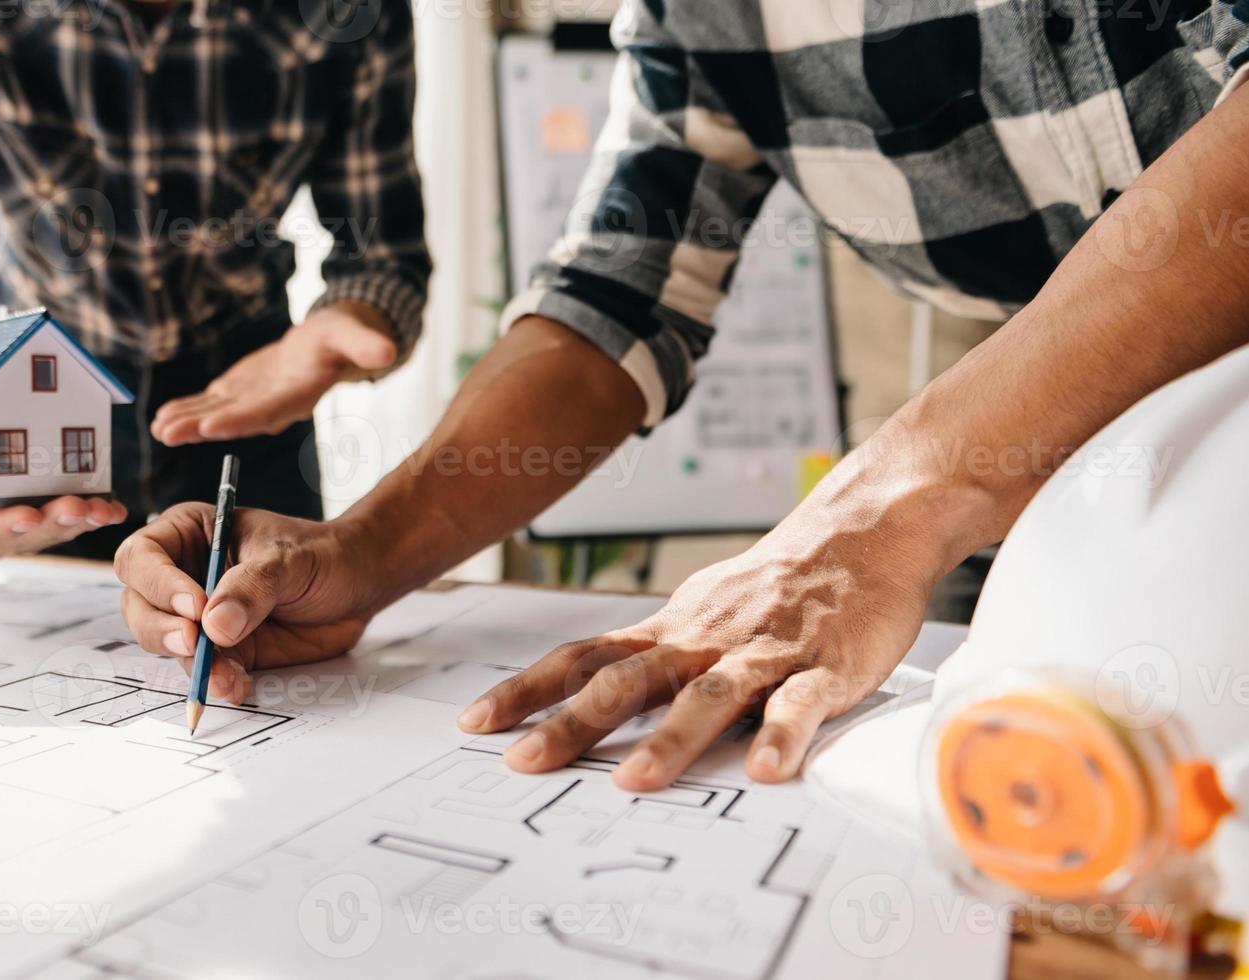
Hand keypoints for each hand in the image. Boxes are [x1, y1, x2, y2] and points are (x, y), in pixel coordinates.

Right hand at [0, 413, 128, 559]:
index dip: (2, 526)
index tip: (27, 517)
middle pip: (22, 537)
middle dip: (52, 525)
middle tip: (77, 508)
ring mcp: (17, 526)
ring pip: (52, 532)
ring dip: (80, 522)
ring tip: (102, 509)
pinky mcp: (43, 514)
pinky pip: (70, 520)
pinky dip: (94, 514)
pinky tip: (115, 509)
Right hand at [113, 503, 375, 700]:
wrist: (356, 585)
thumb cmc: (320, 553)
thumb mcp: (287, 559)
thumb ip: (252, 587)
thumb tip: (215, 626)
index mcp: (188, 534)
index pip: (143, 556)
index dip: (159, 583)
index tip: (194, 606)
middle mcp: (183, 576)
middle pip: (141, 606)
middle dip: (162, 629)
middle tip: (194, 643)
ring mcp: (200, 617)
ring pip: (169, 645)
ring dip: (193, 664)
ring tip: (226, 674)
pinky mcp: (222, 650)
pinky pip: (204, 671)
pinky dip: (217, 682)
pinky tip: (237, 685)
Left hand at [149, 305, 396, 446]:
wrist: (330, 345)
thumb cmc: (342, 336)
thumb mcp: (354, 334)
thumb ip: (367, 346)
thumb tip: (388, 351)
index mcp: (296, 395)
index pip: (264, 412)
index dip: (237, 420)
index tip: (210, 426)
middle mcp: (271, 405)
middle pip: (232, 419)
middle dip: (200, 427)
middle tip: (168, 432)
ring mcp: (252, 401)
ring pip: (216, 414)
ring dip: (186, 421)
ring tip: (157, 429)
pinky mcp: (240, 392)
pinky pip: (209, 403)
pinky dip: (187, 408)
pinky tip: (161, 417)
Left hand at [458, 509, 935, 790]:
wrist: (861, 535)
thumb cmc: (776, 586)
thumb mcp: (699, 614)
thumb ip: (653, 657)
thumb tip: (586, 693)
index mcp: (670, 632)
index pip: (583, 658)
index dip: (528, 689)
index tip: (476, 723)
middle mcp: (704, 640)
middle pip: (627, 681)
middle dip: (573, 724)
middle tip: (526, 762)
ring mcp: (763, 652)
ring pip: (707, 695)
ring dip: (669, 739)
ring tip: (633, 781)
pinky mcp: (825, 666)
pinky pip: (800, 703)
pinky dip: (781, 735)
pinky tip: (765, 771)